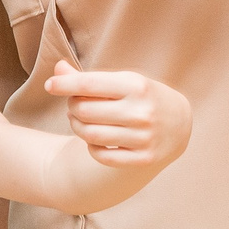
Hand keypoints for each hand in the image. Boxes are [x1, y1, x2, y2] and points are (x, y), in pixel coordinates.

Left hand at [47, 62, 191, 169]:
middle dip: (72, 106)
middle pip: (84, 110)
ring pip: (89, 134)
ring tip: (79, 120)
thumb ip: (89, 78)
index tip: (49, 85)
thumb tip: (57, 69)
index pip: (89, 84)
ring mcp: (144, 137)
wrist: (179, 122)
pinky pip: (101, 155)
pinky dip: (91, 147)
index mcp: (137, 86)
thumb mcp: (122, 80)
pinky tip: (94, 139)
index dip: (64, 84)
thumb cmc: (143, 96)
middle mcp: (142, 112)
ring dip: (77, 126)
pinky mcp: (144, 158)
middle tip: (74, 104)